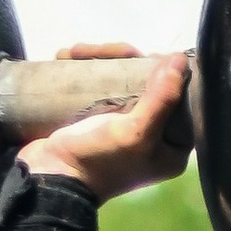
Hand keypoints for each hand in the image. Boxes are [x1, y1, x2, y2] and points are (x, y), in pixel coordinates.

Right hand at [19, 50, 194, 202]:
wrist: (50, 178)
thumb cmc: (99, 161)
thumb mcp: (135, 133)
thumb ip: (162, 99)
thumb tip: (180, 59)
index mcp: (171, 146)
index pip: (179, 95)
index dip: (164, 69)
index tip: (144, 56)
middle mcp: (152, 134)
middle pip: (147, 79)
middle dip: (122, 57)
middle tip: (100, 52)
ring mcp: (123, 124)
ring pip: (120, 75)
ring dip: (98, 56)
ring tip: (73, 53)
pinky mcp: (97, 116)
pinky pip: (98, 81)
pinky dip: (84, 65)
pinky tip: (69, 57)